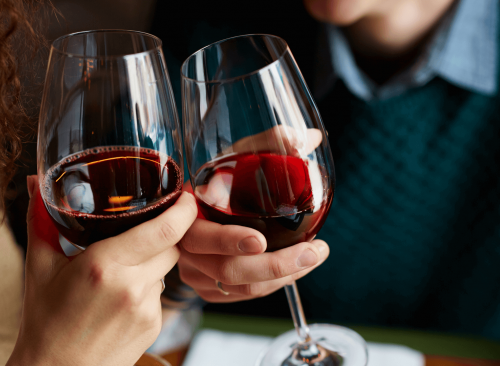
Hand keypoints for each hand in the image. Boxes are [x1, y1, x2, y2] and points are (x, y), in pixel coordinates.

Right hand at [7, 176, 197, 365]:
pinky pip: (160, 293)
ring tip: (118, 273)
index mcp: (104, 265)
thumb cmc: (44, 323)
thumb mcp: (39, 267)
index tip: (185, 196)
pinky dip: (146, 287)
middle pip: (171, 245)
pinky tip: (120, 298)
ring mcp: (147, 310)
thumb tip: (36, 183)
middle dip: (162, 234)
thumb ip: (41, 220)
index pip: (165, 229)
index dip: (183, 209)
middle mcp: (131, 286)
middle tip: (139, 232)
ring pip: (166, 269)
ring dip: (151, 262)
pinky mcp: (155, 327)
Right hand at [178, 126, 328, 302]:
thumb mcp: (235, 158)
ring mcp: (195, 272)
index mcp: (185, 214)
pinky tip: (296, 268)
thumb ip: (269, 144)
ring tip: (314, 256)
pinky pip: (242, 296)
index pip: (199, 235)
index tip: (261, 240)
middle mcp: (185, 248)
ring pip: (241, 288)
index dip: (228, 241)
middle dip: (275, 266)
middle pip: (227, 270)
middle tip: (311, 252)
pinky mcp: (207, 288)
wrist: (195, 208)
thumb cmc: (218, 180)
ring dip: (283, 277)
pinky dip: (273, 285)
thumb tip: (310, 138)